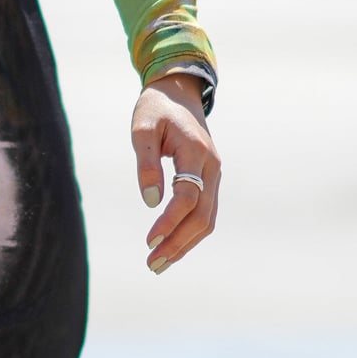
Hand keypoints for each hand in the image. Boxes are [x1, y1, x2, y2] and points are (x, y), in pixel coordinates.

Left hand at [132, 73, 218, 273]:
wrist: (178, 93)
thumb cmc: (156, 109)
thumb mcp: (142, 128)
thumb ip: (146, 164)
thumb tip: (151, 201)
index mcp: (195, 152)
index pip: (187, 197)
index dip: (169, 221)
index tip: (148, 241)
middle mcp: (212, 167)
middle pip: (202, 216)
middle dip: (178, 243)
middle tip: (152, 264)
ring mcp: (214, 175)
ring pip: (207, 219)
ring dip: (185, 244)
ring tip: (159, 263)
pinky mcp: (210, 180)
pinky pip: (205, 213)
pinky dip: (190, 233)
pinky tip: (171, 246)